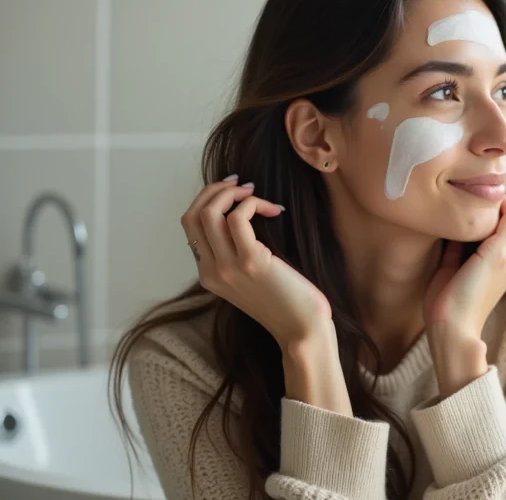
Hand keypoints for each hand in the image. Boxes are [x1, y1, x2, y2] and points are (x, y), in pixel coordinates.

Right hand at [180, 175, 331, 349]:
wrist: (303, 330)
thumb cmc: (285, 302)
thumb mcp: (249, 280)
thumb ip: (236, 255)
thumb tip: (237, 217)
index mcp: (208, 275)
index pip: (190, 226)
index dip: (208, 200)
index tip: (232, 191)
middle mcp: (211, 271)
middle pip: (192, 215)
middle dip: (215, 191)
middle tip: (242, 186)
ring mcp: (228, 267)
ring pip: (209, 213)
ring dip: (233, 194)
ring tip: (255, 194)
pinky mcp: (251, 262)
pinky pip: (238, 218)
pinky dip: (253, 204)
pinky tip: (273, 210)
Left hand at [424, 179, 505, 339]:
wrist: (452, 330)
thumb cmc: (446, 305)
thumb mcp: (452, 268)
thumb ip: (457, 248)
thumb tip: (451, 228)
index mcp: (505, 262)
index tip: (485, 183)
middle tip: (491, 171)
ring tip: (487, 174)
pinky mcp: (498, 254)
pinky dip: (500, 200)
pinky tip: (479, 192)